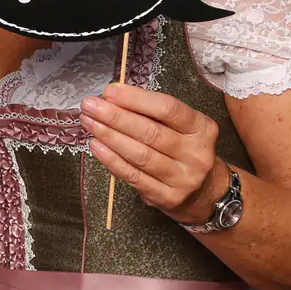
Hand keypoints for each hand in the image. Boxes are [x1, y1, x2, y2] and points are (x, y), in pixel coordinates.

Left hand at [80, 84, 225, 221]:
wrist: (202, 190)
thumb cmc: (182, 148)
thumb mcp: (177, 125)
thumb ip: (150, 110)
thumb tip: (112, 96)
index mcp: (202, 128)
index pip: (168, 109)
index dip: (135, 99)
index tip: (109, 92)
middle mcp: (196, 154)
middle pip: (150, 132)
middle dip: (115, 117)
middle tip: (90, 106)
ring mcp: (183, 178)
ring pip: (140, 155)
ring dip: (109, 136)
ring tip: (89, 122)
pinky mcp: (168, 197)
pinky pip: (134, 176)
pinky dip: (111, 160)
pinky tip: (96, 146)